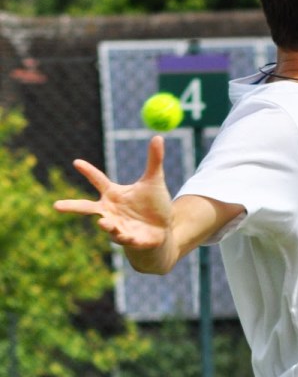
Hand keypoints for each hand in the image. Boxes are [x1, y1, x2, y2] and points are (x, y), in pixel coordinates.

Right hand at [54, 136, 172, 254]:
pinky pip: (125, 239)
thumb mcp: (154, 180)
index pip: (98, 180)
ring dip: (106, 225)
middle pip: (86, 208)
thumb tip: (157, 136)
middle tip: (56, 206)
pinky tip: (130, 237)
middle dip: (71, 207)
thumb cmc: (154, 204)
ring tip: (104, 223)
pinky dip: (127, 238)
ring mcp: (118, 226)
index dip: (88, 171)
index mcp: (113, 194)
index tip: (77, 162)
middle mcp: (110, 210)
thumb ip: (154, 160)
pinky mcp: (130, 239)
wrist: (163, 229)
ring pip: (106, 225)